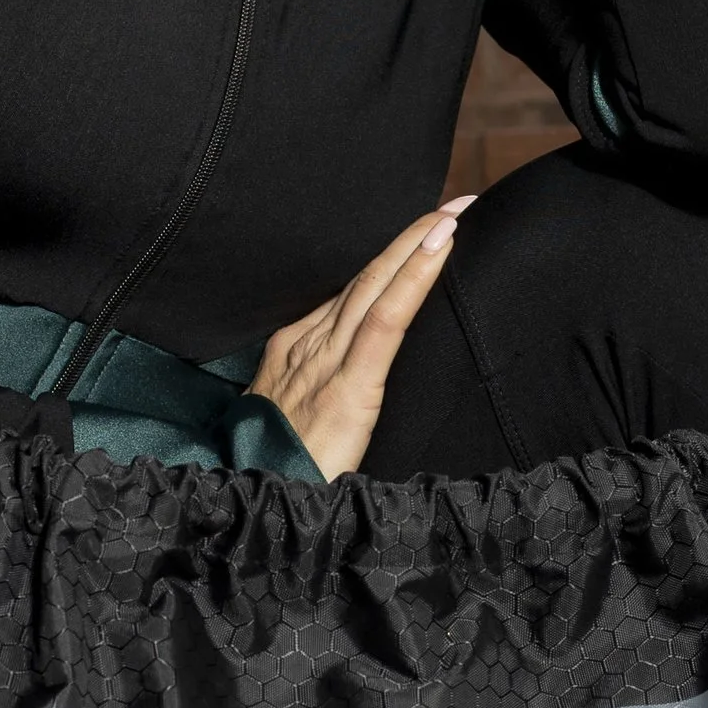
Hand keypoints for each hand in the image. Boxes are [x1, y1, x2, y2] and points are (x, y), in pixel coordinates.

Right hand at [252, 200, 473, 479]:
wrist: (253, 504)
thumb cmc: (277, 473)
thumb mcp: (292, 421)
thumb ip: (321, 393)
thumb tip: (351, 387)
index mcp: (294, 350)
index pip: (349, 294)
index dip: (388, 261)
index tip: (423, 233)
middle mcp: (307, 343)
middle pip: (366, 277)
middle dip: (410, 236)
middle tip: (452, 202)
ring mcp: (325, 360)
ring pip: (377, 285)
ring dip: (418, 242)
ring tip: (454, 212)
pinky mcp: (350, 386)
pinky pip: (387, 320)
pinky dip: (414, 278)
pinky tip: (439, 247)